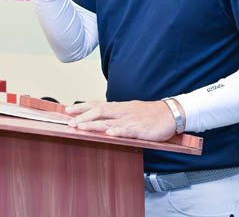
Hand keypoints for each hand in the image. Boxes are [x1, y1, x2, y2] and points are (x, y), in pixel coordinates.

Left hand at [63, 99, 180, 141]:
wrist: (170, 113)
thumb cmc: (149, 113)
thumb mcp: (129, 109)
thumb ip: (115, 112)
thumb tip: (99, 114)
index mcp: (119, 107)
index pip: (97, 104)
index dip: (82, 106)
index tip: (68, 109)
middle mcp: (122, 111)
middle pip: (99, 111)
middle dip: (83, 116)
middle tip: (69, 122)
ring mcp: (131, 120)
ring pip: (109, 122)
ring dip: (94, 125)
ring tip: (81, 127)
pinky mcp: (140, 130)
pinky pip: (127, 131)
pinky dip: (118, 132)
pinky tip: (109, 134)